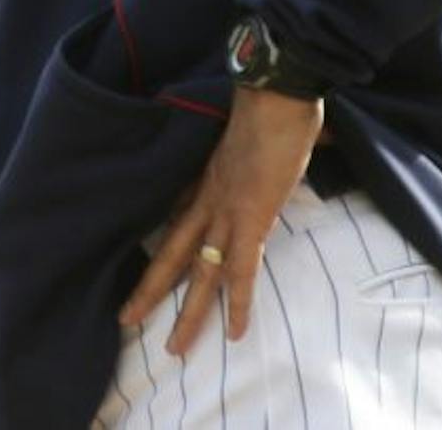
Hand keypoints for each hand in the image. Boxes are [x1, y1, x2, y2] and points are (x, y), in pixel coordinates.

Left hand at [118, 87, 323, 355]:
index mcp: (206, 178)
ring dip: (187, 313)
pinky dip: (237, 302)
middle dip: (149, 290)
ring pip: (199, 272)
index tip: (147, 266)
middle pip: (172, 253)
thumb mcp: (262, 133)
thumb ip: (276, 145)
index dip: (164, 245)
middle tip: (125, 320)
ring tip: (172, 349)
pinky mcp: (251, 218)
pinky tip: (232, 333)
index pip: (177, 218)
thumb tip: (315, 132)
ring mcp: (226, 211)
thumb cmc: (273, 105)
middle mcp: (207, 199)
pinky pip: (240, 270)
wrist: (274, 91)